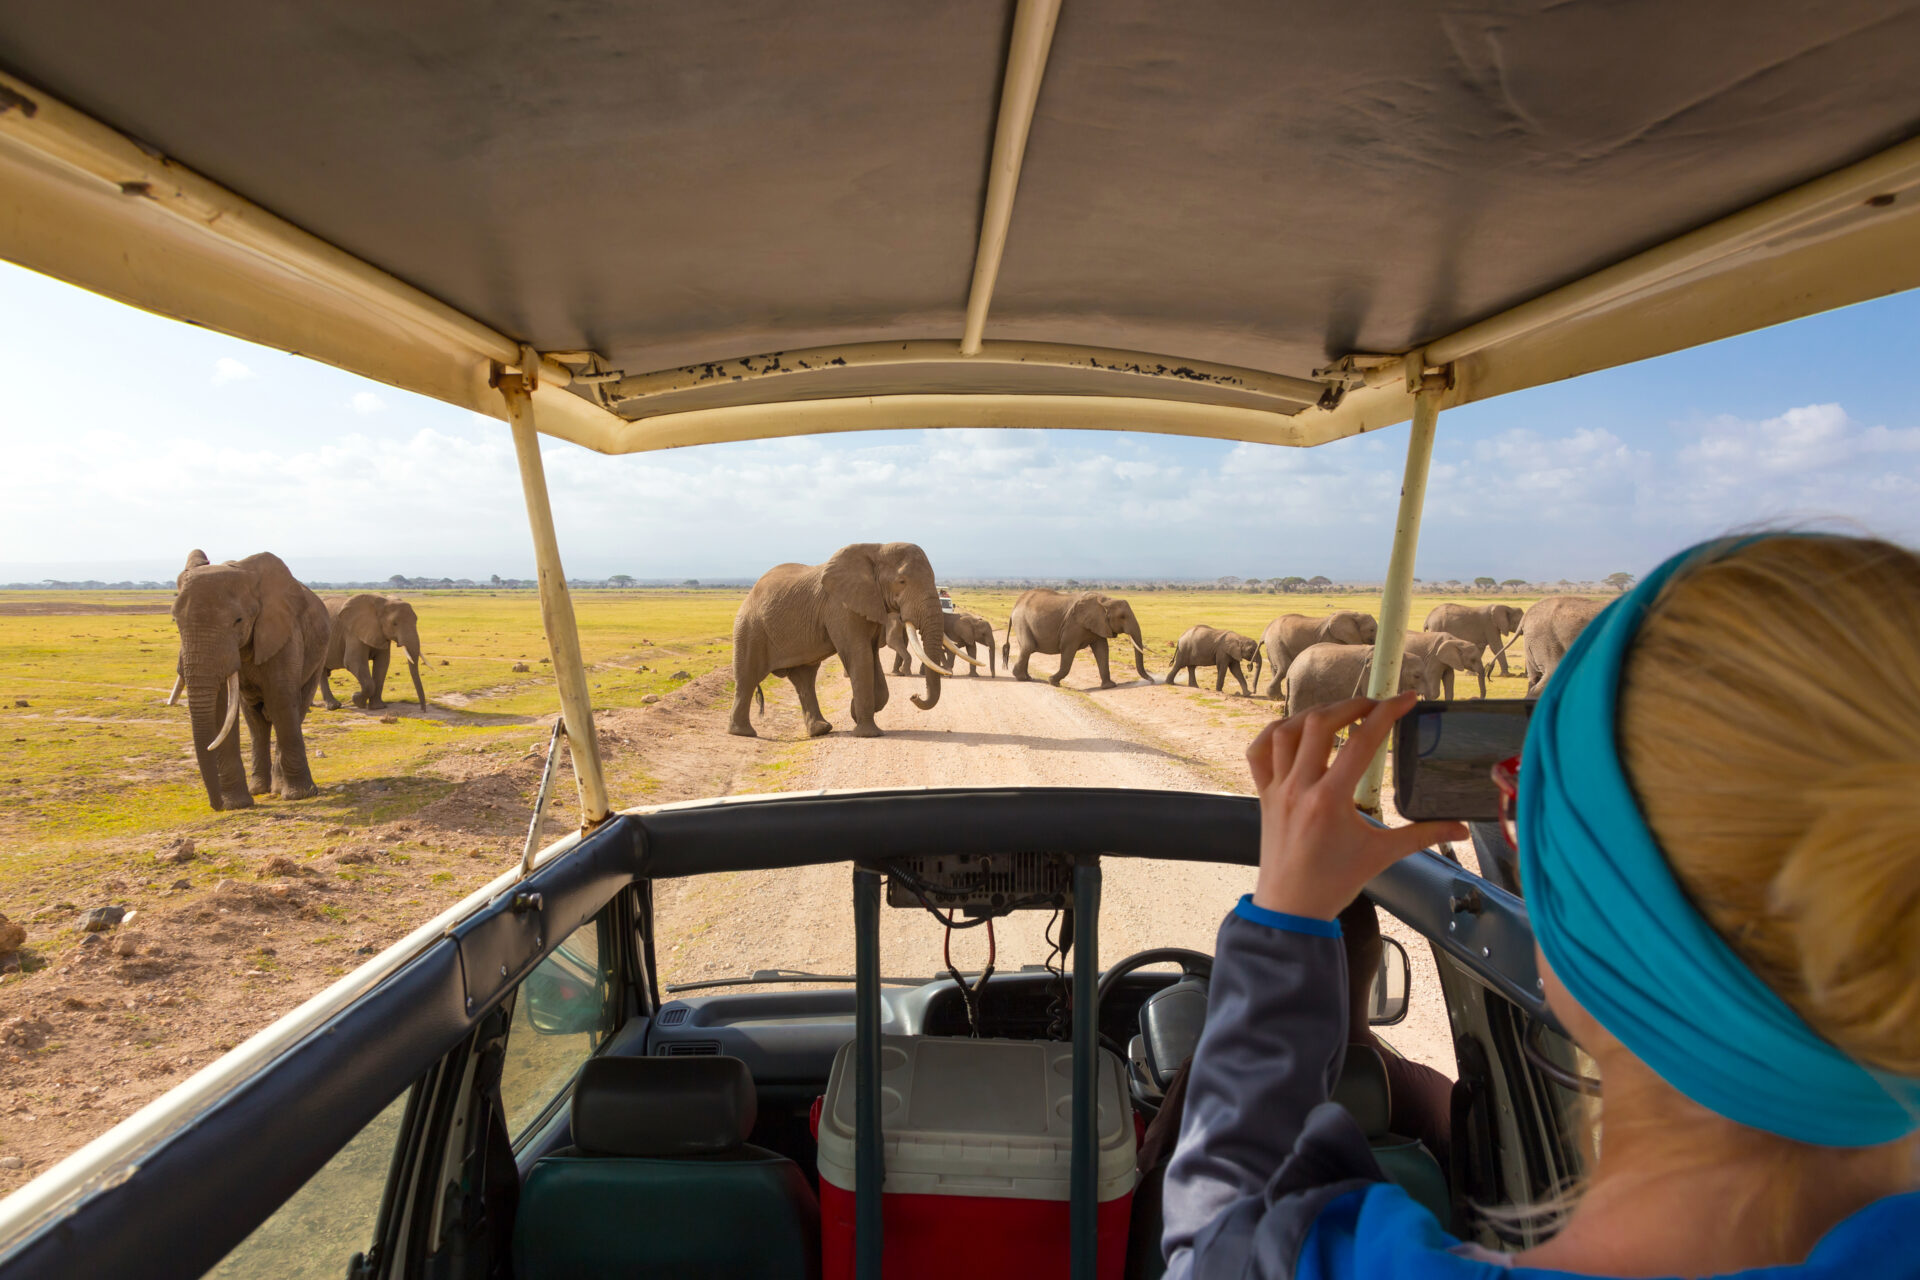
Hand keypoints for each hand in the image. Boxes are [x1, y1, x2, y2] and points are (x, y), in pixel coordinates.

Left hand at [1245, 692, 1466, 920]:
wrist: (1291, 908)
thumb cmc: (1334, 882)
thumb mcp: (1383, 855)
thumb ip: (1423, 835)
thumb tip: (1461, 829)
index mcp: (1330, 799)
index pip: (1362, 741)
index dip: (1387, 712)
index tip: (1407, 698)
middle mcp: (1299, 787)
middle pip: (1320, 724)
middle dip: (1351, 705)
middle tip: (1375, 704)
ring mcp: (1276, 788)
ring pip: (1286, 731)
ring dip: (1313, 714)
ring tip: (1339, 712)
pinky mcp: (1263, 794)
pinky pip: (1259, 752)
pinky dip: (1273, 732)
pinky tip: (1293, 728)